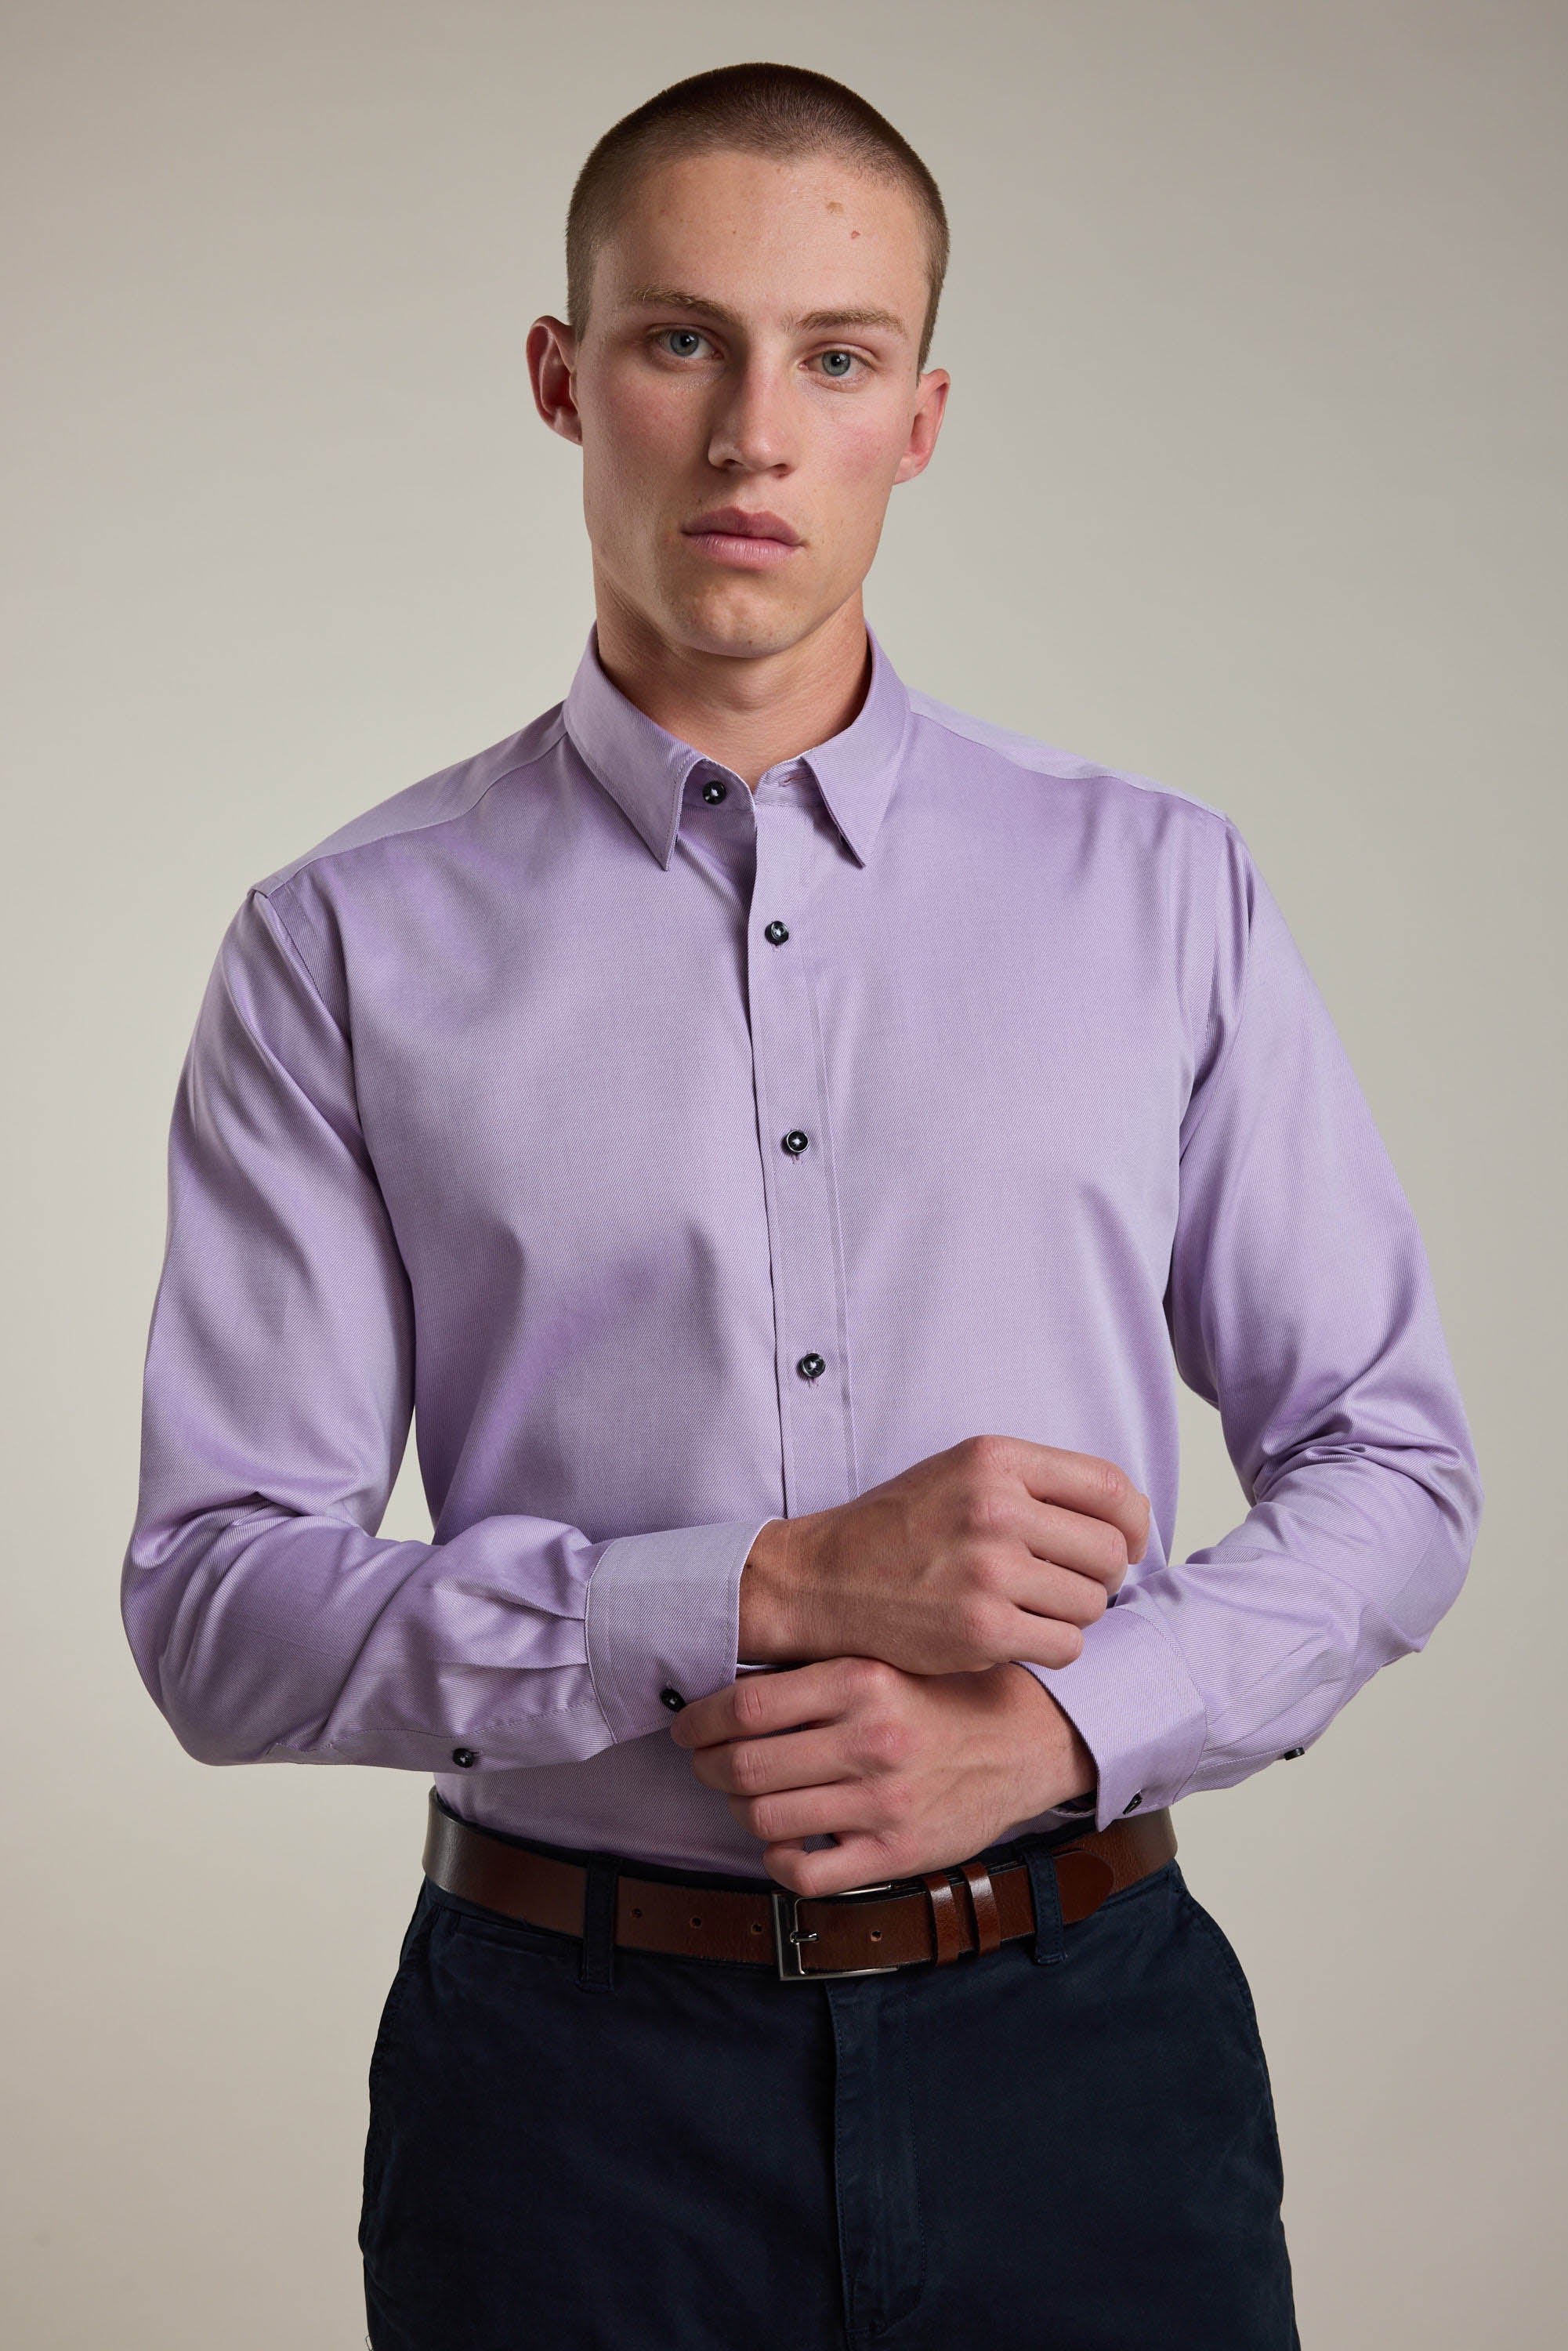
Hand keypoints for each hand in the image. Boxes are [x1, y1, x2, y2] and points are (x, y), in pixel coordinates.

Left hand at [670, 1652, 1095, 1895]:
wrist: (1019, 1741)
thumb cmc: (934, 1696)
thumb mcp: (879, 1661)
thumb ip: (811, 1673)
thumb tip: (720, 1689)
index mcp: (861, 1681)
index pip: (744, 1708)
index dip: (698, 1721)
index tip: (687, 1726)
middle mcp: (872, 1741)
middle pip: (743, 1766)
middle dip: (707, 1767)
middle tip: (705, 1762)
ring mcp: (884, 1804)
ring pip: (764, 1820)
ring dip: (740, 1810)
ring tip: (747, 1797)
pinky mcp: (897, 1855)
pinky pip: (803, 1874)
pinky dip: (777, 1860)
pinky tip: (786, 1840)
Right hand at [738, 1433, 1147, 1676]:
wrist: (824, 1579)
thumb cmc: (901, 1529)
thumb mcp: (963, 1473)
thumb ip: (1038, 1483)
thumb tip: (1132, 1513)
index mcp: (995, 1459)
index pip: (1110, 1487)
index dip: (1134, 1522)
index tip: (1128, 1543)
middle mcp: (995, 1508)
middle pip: (1109, 1552)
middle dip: (1103, 1576)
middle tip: (1072, 1585)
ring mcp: (988, 1570)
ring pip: (1091, 1604)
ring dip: (1074, 1614)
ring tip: (1034, 1608)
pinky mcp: (981, 1629)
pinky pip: (1065, 1646)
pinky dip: (1052, 1648)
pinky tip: (1019, 1635)